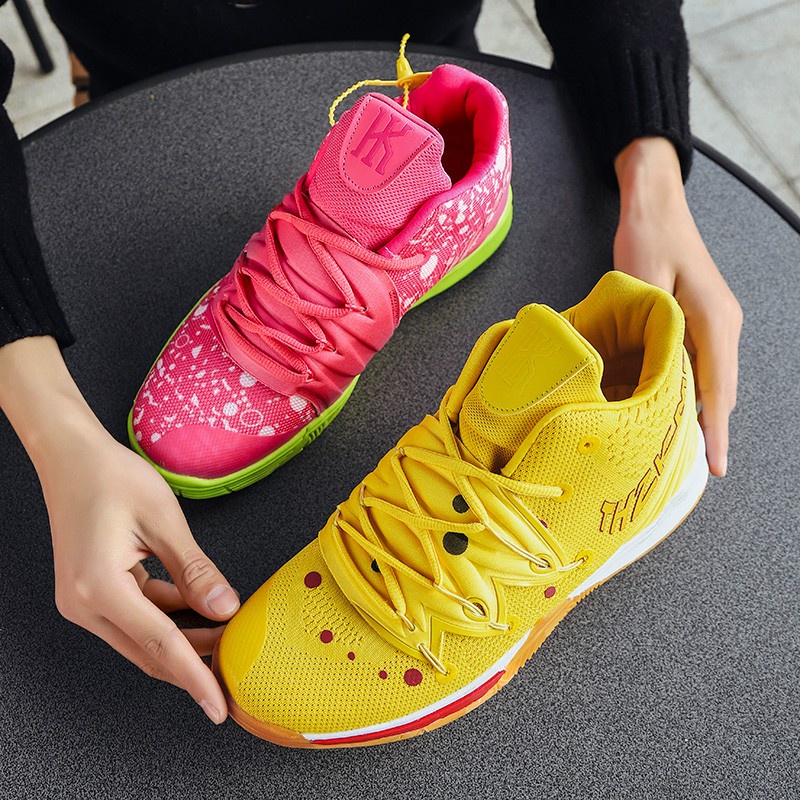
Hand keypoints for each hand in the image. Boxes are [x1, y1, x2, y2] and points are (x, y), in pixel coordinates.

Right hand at [0, 337, 238, 723]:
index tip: (219, 705)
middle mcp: (85, 604)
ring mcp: (84, 601)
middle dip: (195, 662)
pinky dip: (167, 618)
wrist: (72, 456)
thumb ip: (196, 570)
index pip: (160, 644)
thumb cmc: (113, 477)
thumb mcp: (164, 521)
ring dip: (183, 641)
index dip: (196, 676)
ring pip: (143, 638)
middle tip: (236, 666)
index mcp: (100, 588)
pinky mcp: (91, 591)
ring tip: (225, 636)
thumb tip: (225, 608)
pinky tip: (197, 610)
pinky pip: (135, 616)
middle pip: (150, 650)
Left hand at [613, 137, 742, 476]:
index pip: (719, 388)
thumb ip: (652, 333)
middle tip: (689, 470)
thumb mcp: (642, 286)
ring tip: (681, 449)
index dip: (715, 431)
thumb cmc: (648, 239)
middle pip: (722, 390)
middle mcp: (724, 325)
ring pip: (713, 379)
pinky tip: (672, 407)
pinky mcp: (703, 319)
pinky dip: (692, 390)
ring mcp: (717, 322)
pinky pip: (702, 364)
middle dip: (710, 430)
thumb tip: (654, 374)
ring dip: (701, 412)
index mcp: (714, 320)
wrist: (656, 205)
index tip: (714, 467)